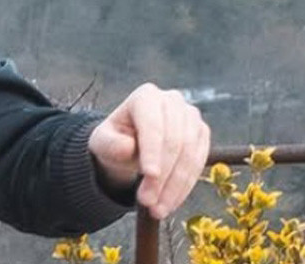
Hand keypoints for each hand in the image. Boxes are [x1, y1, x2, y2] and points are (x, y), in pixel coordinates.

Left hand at [87, 83, 210, 218]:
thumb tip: (128, 148)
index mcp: (146, 97)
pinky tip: (171, 202)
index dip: (153, 151)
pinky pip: (199, 163)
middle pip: (174, 141)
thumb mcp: (102, 142)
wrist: (130, 146)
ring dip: (175, 186)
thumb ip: (110, 144)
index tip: (150, 175)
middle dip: (162, 176)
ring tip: (158, 209)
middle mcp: (172, 101)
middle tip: (148, 201)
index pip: (153, 125)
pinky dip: (185, 186)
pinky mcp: (202, 134)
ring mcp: (191, 117)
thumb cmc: (115, 140)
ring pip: (190, 154)